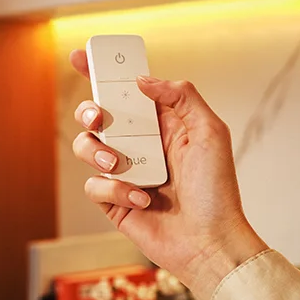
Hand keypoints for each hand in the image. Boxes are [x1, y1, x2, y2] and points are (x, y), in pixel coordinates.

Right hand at [70, 50, 266, 299]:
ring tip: (120, 165)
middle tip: (100, 118)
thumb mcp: (210, 131)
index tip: (82, 56)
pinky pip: (94, 185)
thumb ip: (181, 96)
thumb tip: (142, 81)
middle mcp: (140, 145)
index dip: (102, 72)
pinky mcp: (115, 202)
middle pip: (97, 115)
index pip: (127, 91)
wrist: (211, 242)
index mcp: (162, 124)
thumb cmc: (217, 191)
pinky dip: (116, 190)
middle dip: (90, 111)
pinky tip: (143, 200)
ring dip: (98, 153)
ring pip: (87, 147)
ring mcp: (125, 173)